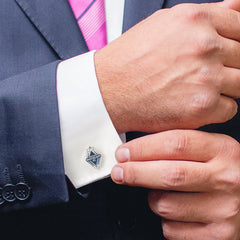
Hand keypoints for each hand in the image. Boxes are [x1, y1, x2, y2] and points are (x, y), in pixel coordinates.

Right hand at [95, 1, 239, 132]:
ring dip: (226, 88)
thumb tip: (234, 9)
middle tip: (209, 74)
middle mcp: (203, 47)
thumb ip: (205, 16)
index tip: (230, 54)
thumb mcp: (164, 23)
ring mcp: (205, 78)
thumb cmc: (129, 60)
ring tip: (200, 90)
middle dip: (231, 67)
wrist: (108, 90)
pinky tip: (195, 104)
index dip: (237, 43)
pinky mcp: (201, 107)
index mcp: (196, 21)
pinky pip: (229, 108)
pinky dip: (217, 108)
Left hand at [111, 130, 239, 238]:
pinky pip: (172, 229)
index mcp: (223, 150)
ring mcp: (223, 210)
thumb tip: (138, 148)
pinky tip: (177, 211)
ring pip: (165, 205)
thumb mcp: (210, 149)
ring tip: (162, 193)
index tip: (123, 153)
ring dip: (153, 198)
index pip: (176, 143)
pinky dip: (166, 220)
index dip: (143, 148)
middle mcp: (226, 179)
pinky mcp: (217, 236)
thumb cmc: (223, 172)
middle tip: (119, 171)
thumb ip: (181, 145)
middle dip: (135, 173)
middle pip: (169, 174)